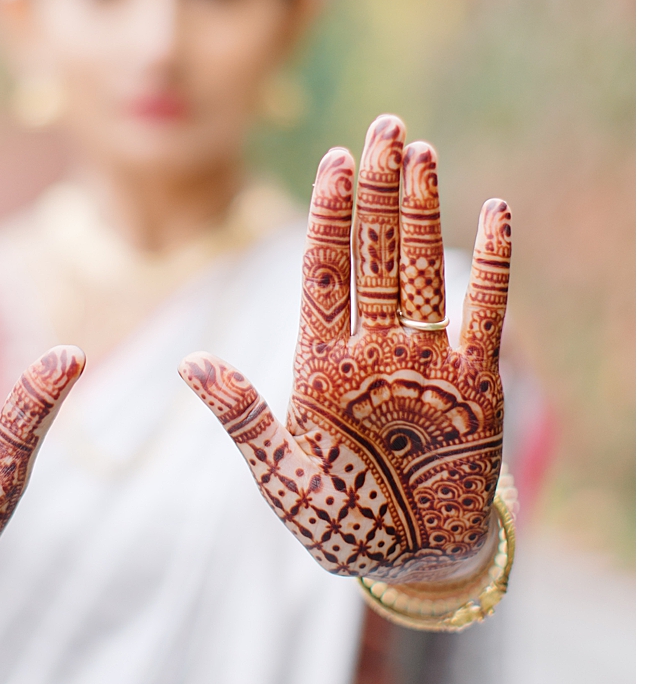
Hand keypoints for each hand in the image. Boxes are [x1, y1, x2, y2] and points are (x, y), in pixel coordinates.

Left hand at [180, 116, 509, 585]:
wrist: (406, 559)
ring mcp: (425, 359)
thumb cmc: (336, 517)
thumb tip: (189, 364)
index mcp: (319, 361)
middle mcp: (372, 347)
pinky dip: (491, 266)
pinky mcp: (475, 383)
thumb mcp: (279, 473)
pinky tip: (495, 213)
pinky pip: (484, 313)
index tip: (332, 160)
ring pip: (421, 268)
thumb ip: (242, 417)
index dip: (327, 216)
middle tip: (383, 124)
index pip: (322, 271)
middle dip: (376, 190)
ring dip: (422, 211)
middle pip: (372, 252)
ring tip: (423, 150)